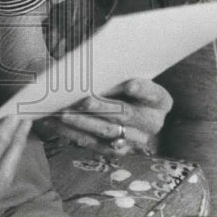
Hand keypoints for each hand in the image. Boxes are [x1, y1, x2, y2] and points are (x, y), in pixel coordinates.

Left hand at [35, 78, 171, 154]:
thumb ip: (117, 73)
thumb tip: (95, 66)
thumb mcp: (128, 76)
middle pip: (125, 115)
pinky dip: (73, 133)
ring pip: (107, 132)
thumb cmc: (124, 83)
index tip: (129, 85)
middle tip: (83, 100)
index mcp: (160, 101)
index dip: (141, 89)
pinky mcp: (116, 150)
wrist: (129, 110)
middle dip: (102, 107)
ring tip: (64, 113)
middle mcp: (152, 123)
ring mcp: (135, 140)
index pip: (153, 93)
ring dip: (83, 122)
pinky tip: (56, 124)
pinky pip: (93, 144)